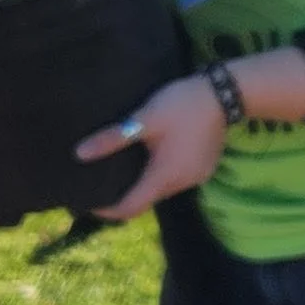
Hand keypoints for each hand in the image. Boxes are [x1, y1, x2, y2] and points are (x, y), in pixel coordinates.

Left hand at [77, 71, 228, 221]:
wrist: (225, 94)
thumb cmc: (182, 105)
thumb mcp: (144, 118)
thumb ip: (113, 138)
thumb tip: (80, 154)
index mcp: (164, 176)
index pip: (130, 208)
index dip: (108, 211)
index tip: (89, 204)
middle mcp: (181, 183)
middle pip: (147, 200)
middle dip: (125, 195)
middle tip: (104, 181)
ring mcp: (197, 177)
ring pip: (162, 190)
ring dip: (145, 184)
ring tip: (127, 167)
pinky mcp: (205, 168)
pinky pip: (177, 180)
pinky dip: (162, 175)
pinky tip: (154, 158)